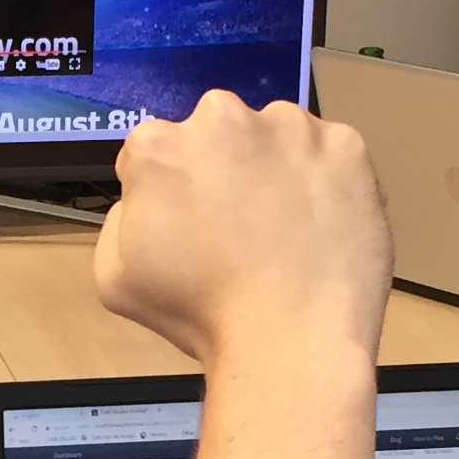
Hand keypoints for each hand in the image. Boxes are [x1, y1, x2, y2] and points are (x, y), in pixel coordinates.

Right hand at [96, 90, 391, 365]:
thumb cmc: (201, 315)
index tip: (189, 226)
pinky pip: (330, 152)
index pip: (157, 152)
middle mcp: (222, 117)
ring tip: (284, 231)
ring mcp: (290, 126)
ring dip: (275, 168)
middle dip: (224, 168)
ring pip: (276, 137)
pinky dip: (325, 180)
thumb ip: (121, 217)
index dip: (171, 193)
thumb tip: (150, 198)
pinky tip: (318, 225)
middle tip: (239, 228)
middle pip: (218, 133)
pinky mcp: (344, 146)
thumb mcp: (114, 276)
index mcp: (158, 146)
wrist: (290, 342)